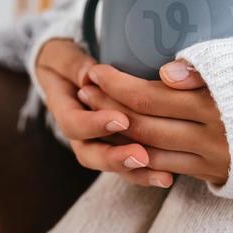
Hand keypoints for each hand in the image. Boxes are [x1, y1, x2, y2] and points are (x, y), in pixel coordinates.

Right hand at [35, 39, 173, 187]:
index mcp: (63, 109)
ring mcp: (98, 142)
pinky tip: (169, 176)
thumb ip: (75, 65)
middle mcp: (79, 132)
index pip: (73, 124)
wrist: (66, 72)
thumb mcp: (63, 56)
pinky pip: (129, 165)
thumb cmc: (66, 62)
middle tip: (140, 155)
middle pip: (90, 155)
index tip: (121, 119)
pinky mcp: (118, 145)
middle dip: (115, 158)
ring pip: (112, 165)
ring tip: (163, 175)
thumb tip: (90, 76)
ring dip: (137, 172)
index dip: (94, 125)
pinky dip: (148, 172)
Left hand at [77, 59, 229, 185]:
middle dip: (108, 108)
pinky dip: (142, 156)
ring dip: (117, 134)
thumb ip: (202, 67)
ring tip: (95, 113)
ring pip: (150, 151)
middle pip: (143, 126)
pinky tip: (124, 141)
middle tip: (86, 89)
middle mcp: (212, 137)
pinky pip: (169, 169)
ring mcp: (214, 160)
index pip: (148, 98)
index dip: (116, 85)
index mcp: (215, 104)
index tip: (96, 69)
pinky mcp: (218, 174)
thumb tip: (164, 72)